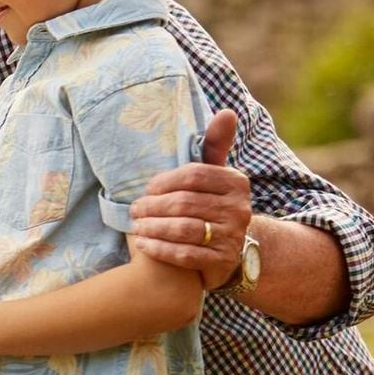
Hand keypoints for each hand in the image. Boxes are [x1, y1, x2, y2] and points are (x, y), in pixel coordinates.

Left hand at [129, 109, 250, 287]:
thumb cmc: (210, 203)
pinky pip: (185, 254)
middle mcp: (240, 209)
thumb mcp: (215, 174)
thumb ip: (215, 145)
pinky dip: (160, 249)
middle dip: (153, 206)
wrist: (228, 248)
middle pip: (184, 203)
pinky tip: (144, 245)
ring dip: (152, 227)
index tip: (146, 189)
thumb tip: (226, 112)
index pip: (192, 175)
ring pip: (183, 229)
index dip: (163, 182)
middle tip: (134, 209)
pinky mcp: (222, 262)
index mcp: (236, 182)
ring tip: (136, 226)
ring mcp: (233, 237)